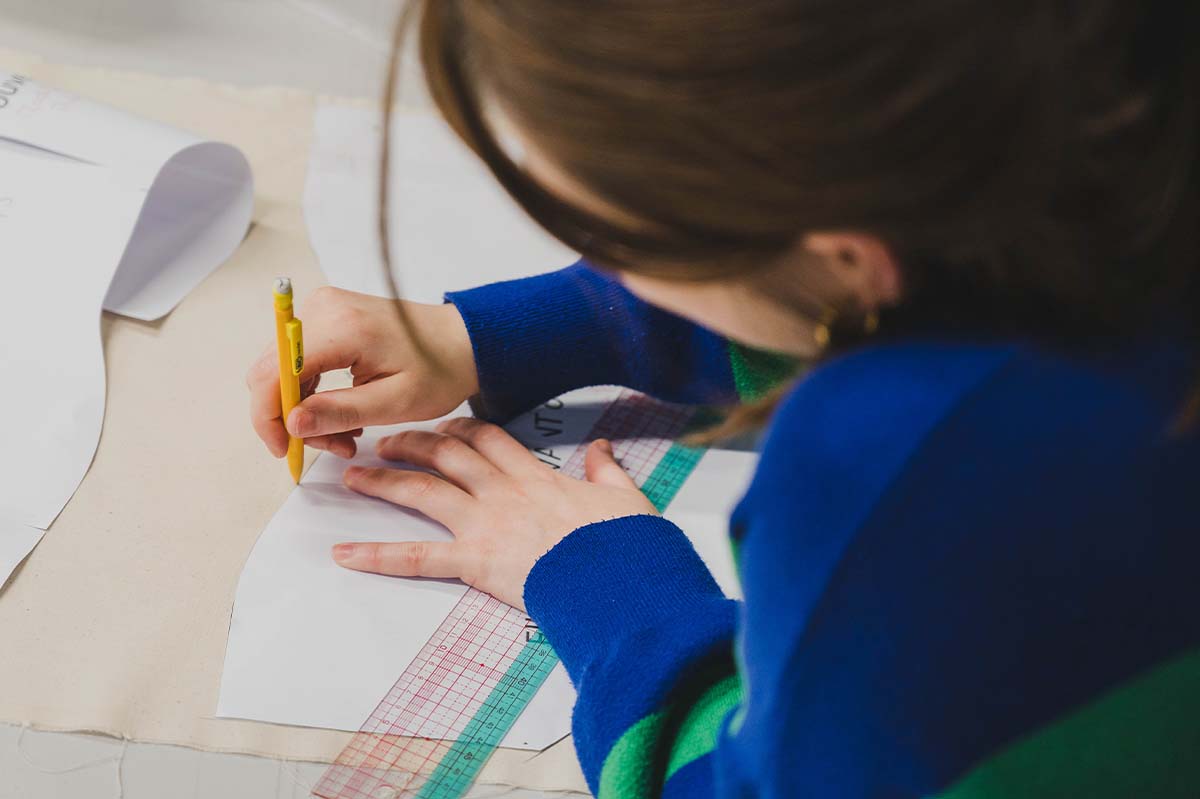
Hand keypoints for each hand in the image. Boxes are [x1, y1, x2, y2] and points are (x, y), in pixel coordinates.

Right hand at [246, 287, 477, 459]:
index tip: (285, 448)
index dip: (268, 416)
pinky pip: (300, 361)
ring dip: (306, 409)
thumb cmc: (439, 369)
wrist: (462, 341)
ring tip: (346, 434)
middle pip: (272, 371)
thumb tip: (291, 423)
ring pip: (283, 370)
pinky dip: (314, 393)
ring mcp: (323, 308)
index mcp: (342, 327)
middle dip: (293, 417)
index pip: (274, 371)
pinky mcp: (327, 316)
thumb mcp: (394, 403)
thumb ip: (340, 413)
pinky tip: (344, 413)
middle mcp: (323, 308)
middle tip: (334, 444)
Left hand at [331, 418, 657, 608]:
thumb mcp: (624, 496)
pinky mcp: (474, 561)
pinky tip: (346, 553)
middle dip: (413, 444)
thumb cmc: (624, 543)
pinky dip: (378, 555)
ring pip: (424, 491)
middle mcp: (503, 491)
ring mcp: (484, 524)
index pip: (488, 439)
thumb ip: (606, 469)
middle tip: (386, 442)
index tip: (445, 428)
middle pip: (447, 455)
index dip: (460, 430)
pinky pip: (417, 557)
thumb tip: (601, 449)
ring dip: (384, 481)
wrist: (618, 579)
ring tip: (353, 476)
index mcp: (536, 476)